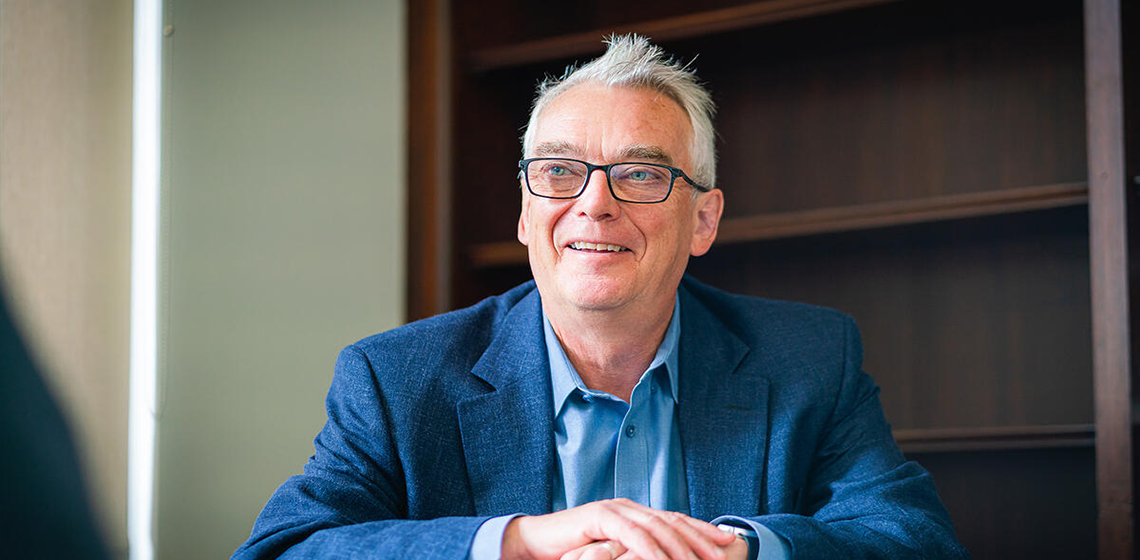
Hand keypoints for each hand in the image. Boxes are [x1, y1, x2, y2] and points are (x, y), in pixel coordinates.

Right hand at [500, 498, 736, 559]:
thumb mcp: (613, 552)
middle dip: (701, 538)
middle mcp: (628, 508)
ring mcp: (614, 510)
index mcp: (635, 514)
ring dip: (681, 547)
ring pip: (657, 527)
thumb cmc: (574, 551)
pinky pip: (632, 534)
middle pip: (673, 521)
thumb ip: (636, 553)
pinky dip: (651, 549)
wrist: (536, 544)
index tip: (728, 542)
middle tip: (723, 555)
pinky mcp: (599, 517)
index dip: (703, 530)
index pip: (676, 520)